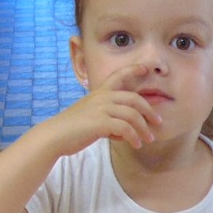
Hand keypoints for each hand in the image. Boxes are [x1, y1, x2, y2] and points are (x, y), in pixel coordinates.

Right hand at [41, 63, 162, 154]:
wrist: (55, 136)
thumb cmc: (72, 130)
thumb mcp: (90, 118)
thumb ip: (107, 120)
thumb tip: (123, 131)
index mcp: (99, 93)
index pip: (118, 76)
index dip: (132, 70)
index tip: (145, 68)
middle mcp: (101, 97)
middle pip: (134, 99)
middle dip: (149, 111)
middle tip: (158, 122)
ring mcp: (101, 109)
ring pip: (132, 115)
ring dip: (143, 128)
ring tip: (149, 139)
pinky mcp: (100, 122)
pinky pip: (125, 128)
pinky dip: (134, 137)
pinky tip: (136, 145)